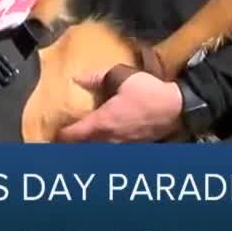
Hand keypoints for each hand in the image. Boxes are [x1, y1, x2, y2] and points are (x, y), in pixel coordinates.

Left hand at [56, 70, 184, 142]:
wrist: (176, 108)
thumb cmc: (148, 91)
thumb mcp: (121, 76)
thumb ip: (97, 78)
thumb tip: (77, 78)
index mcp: (102, 122)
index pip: (74, 135)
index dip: (62, 136)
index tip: (55, 134)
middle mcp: (109, 139)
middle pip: (83, 149)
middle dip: (72, 146)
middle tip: (64, 142)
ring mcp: (122, 147)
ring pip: (98, 153)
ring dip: (88, 150)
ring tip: (80, 146)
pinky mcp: (134, 149)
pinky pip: (113, 153)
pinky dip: (104, 151)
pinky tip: (104, 146)